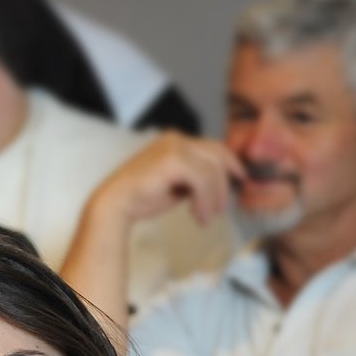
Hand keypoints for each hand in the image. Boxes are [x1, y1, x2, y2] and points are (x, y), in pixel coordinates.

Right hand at [93, 132, 244, 226]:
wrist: (114, 205)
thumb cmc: (141, 197)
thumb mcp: (176, 184)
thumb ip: (195, 178)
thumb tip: (220, 185)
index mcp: (174, 140)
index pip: (212, 147)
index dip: (230, 163)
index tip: (240, 179)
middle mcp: (175, 138)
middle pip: (217, 156)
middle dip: (223, 185)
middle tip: (221, 209)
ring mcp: (173, 146)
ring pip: (212, 169)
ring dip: (213, 197)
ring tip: (206, 217)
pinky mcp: (172, 160)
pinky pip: (202, 179)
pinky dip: (205, 199)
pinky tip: (198, 215)